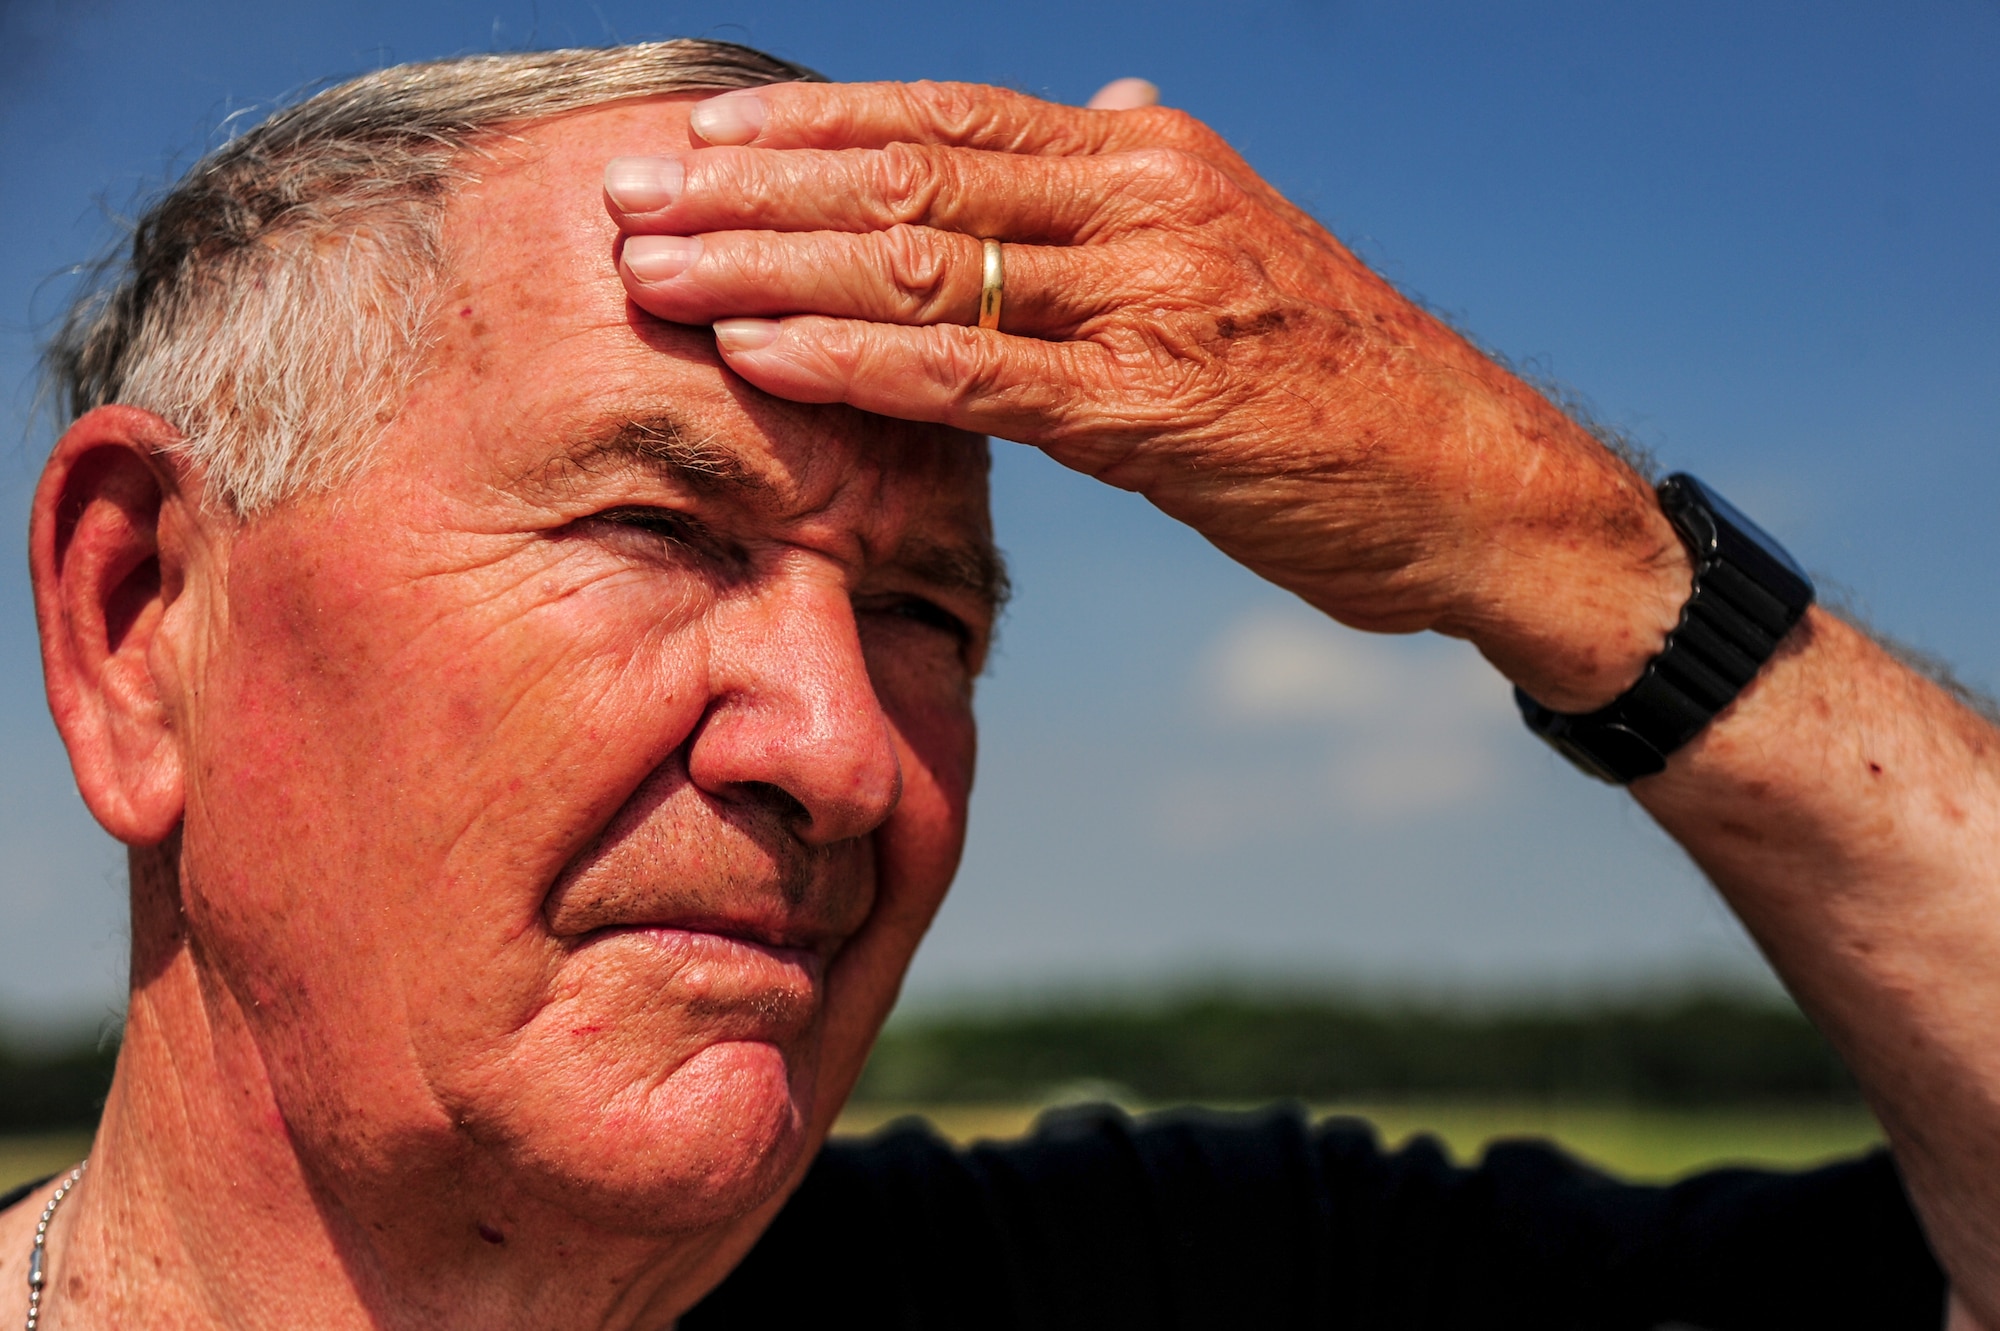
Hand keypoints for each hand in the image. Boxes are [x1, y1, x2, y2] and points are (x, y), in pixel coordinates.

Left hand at [603, 80, 1686, 709]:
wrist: (1474, 483)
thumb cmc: (1339, 381)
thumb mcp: (1239, 254)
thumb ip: (1139, 192)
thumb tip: (1092, 109)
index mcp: (1148, 156)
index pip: (944, 119)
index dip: (809, 126)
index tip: (694, 139)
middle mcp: (1145, 199)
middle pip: (909, 174)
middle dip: (751, 189)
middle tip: (624, 197)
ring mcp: (1154, 298)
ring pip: (925, 262)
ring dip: (771, 267)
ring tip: (651, 274)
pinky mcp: (1159, 409)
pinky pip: (978, 375)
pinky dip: (857, 360)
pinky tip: (758, 352)